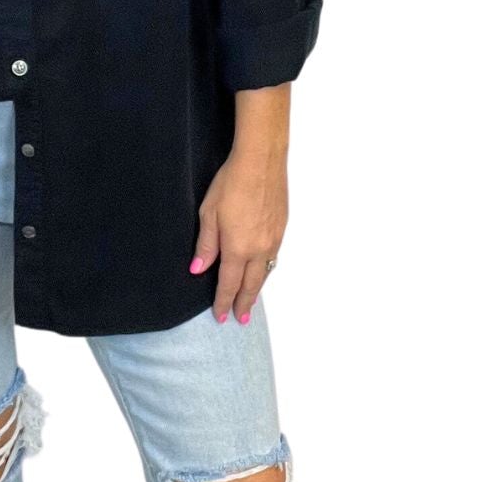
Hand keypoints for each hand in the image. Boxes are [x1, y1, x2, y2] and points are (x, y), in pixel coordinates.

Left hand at [190, 149, 287, 325]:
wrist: (261, 161)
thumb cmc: (231, 183)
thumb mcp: (208, 213)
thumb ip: (206, 245)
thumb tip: (199, 270)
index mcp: (238, 248)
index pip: (229, 284)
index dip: (224, 302)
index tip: (221, 316)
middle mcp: (259, 249)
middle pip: (252, 285)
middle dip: (244, 303)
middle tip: (240, 319)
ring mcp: (274, 239)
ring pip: (265, 272)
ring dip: (257, 288)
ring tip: (251, 301)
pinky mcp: (282, 227)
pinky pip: (273, 257)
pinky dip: (266, 270)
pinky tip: (262, 270)